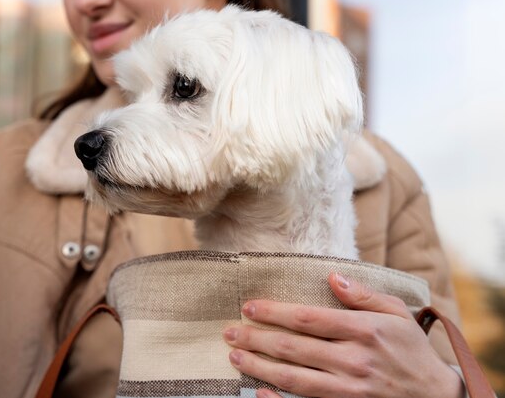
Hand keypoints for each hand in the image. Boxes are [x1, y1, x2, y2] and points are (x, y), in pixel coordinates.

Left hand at [223, 272, 464, 397]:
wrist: (433, 396)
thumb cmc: (410, 349)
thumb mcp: (396, 314)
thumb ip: (364, 295)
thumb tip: (332, 276)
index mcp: (364, 332)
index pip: (308, 319)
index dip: (275, 312)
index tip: (250, 306)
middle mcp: (353, 361)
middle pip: (293, 349)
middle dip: (256, 339)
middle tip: (230, 333)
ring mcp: (348, 390)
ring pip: (294, 379)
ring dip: (259, 367)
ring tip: (235, 357)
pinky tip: (259, 392)